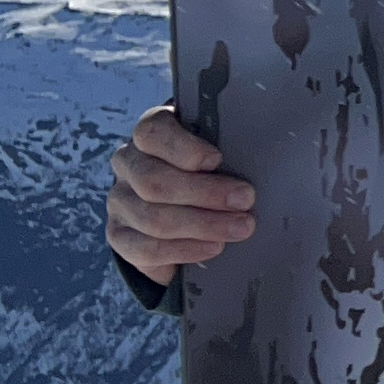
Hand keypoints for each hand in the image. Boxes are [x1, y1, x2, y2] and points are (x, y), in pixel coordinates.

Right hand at [107, 108, 256, 281]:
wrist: (183, 211)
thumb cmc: (211, 171)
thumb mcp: (219, 154)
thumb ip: (231, 150)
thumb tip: (264, 162)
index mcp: (149, 134)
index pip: (151, 133)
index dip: (183, 148)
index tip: (216, 160)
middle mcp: (128, 164)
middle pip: (154, 181)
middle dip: (205, 193)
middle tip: (245, 200)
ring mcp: (119, 201)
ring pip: (152, 217)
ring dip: (203, 225)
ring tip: (240, 227)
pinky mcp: (120, 236)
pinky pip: (146, 248)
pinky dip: (184, 250)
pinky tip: (213, 248)